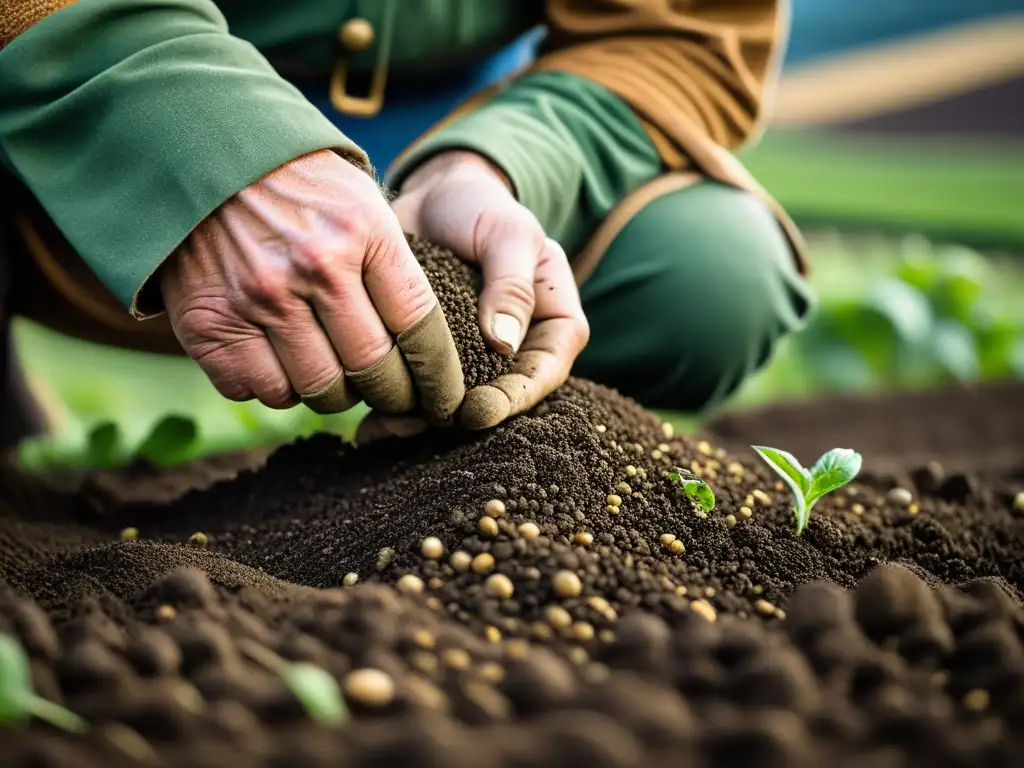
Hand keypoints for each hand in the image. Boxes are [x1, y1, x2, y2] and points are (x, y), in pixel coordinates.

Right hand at [159, 149, 464, 420]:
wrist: (201, 152)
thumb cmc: (297, 184)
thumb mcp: (362, 203)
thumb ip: (393, 269)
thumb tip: (425, 350)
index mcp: (363, 232)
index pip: (419, 328)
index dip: (437, 375)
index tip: (443, 397)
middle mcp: (315, 267)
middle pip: (373, 369)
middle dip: (392, 393)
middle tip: (393, 396)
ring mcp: (259, 297)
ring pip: (317, 389)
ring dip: (332, 393)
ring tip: (335, 375)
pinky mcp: (209, 322)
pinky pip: (256, 390)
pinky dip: (274, 388)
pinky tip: (280, 364)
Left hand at [389, 150, 588, 430]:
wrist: (431, 198)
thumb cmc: (480, 209)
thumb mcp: (507, 233)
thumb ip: (511, 283)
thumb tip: (503, 344)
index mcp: (552, 324)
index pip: (544, 371)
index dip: (516, 397)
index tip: (480, 410)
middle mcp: (516, 351)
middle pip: (498, 398)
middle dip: (463, 418)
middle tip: (428, 422)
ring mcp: (472, 360)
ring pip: (454, 403)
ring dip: (422, 420)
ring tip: (388, 426)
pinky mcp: (430, 359)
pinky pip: (417, 392)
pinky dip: (394, 408)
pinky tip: (367, 424)